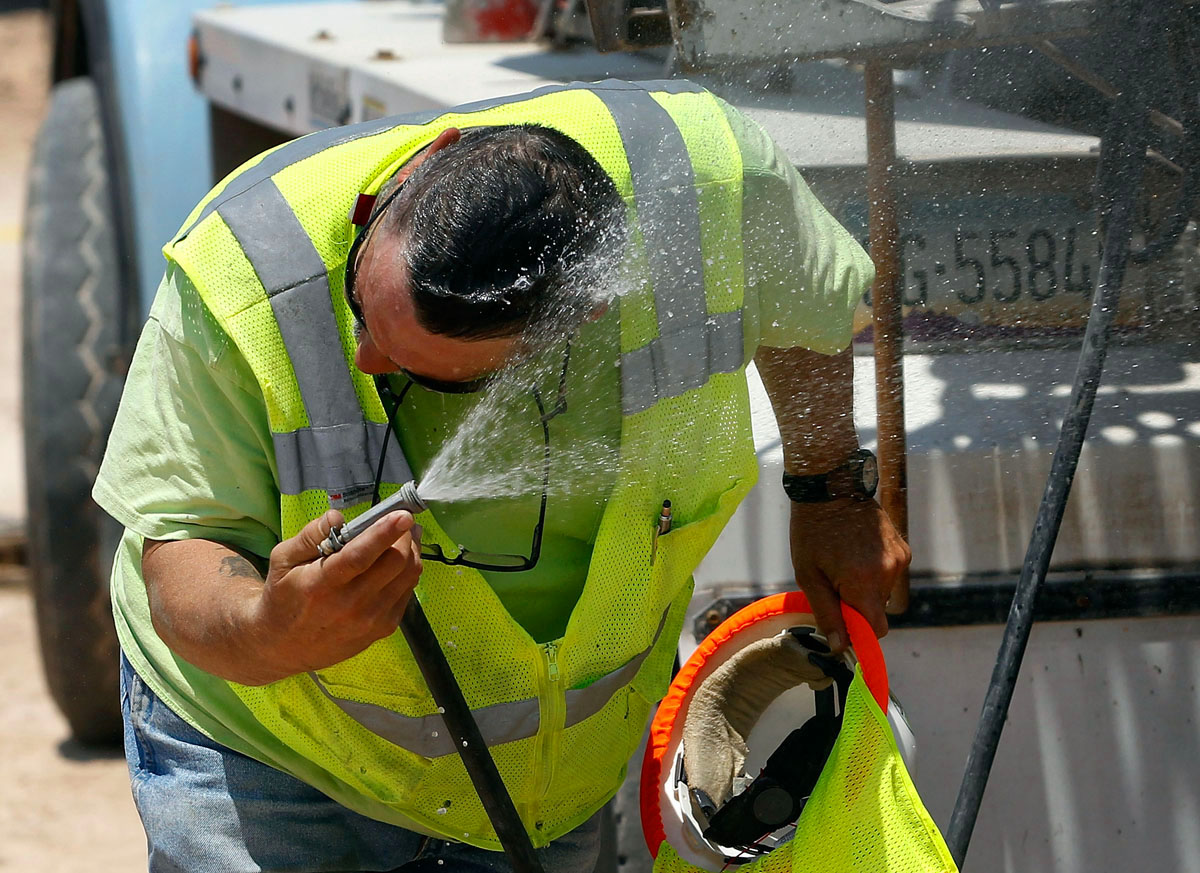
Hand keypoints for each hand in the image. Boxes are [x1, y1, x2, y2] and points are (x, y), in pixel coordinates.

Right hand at [250, 509, 422, 678]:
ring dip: (412, 551)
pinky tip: (397, 562)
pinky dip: (408, 572)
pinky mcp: (383, 629)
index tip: (403, 515)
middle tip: (404, 519)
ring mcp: (370, 620)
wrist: (285, 646)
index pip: (359, 557)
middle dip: (405, 536)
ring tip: (405, 536)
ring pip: (407, 576)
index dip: (384, 533)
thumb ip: (309, 535)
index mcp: (321, 585)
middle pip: (394, 563)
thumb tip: (337, 517)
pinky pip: (408, 592)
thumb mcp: (283, 560)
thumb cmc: (284, 596)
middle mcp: (349, 605)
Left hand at [788, 498, 909, 651]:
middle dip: (857, 606)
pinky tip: (857, 553)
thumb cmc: (812, 532)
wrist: (831, 488)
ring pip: (884, 592)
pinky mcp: (903, 548)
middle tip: (834, 584)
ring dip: (865, 588)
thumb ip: (827, 613)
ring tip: (844, 563)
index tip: (842, 625)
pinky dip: (875, 572)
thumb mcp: (809, 576)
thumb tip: (840, 647)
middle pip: (877, 611)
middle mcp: (889, 572)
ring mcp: (900, 559)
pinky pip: (890, 574)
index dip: (860, 634)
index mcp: (864, 582)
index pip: (876, 630)